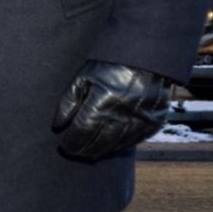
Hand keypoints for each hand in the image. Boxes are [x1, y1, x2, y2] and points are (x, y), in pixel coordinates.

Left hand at [52, 60, 169, 160]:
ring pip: (116, 145)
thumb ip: (68, 102)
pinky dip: (119, 146)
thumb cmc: (109, 66)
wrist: (147, 58)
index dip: (72, 141)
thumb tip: (58, 126)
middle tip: (74, 152)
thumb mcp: (83, 78)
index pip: (83, 130)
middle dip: (84, 150)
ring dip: (101, 151)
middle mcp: (124, 112)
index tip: (64, 146)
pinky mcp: (154, 122)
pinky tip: (108, 146)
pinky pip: (133, 142)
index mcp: (103, 100)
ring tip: (88, 152)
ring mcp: (142, 119)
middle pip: (99, 142)